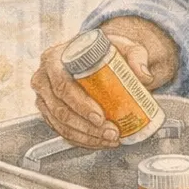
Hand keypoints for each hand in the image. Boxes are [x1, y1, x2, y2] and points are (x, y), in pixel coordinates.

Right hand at [30, 33, 155, 149]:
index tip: (100, 117)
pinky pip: (61, 131)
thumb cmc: (104, 51)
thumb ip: (137, 56)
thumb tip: (145, 76)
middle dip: (86, 126)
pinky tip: (99, 142)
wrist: (95, 58)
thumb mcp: (122, 46)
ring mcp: (44, 98)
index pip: (62, 85)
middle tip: (110, 132)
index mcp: (54, 58)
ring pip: (60, 124)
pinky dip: (80, 140)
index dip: (80, 105)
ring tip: (109, 139)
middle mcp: (43, 78)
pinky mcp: (49, 112)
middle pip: (60, 109)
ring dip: (85, 136)